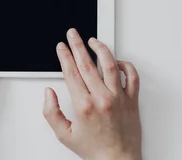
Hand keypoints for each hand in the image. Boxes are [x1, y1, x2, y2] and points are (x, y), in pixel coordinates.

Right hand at [43, 29, 141, 159]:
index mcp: (84, 106)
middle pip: (87, 63)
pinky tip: (117, 60)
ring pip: (110, 64)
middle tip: (73, 34)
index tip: (61, 47)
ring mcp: (119, 97)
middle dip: (77, 45)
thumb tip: (49, 94)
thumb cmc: (94, 150)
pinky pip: (131, 76)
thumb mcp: (64, 135)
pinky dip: (125, 65)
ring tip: (93, 40)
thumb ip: (52, 112)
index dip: (64, 56)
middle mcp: (102, 98)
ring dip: (100, 48)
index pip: (71, 72)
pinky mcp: (132, 100)